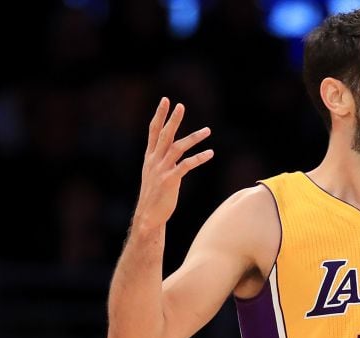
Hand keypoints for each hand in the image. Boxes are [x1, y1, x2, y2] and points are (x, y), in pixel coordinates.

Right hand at [133, 98, 212, 230]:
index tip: (165, 100)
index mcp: (150, 156)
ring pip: (177, 148)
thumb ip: (160, 158)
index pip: (153, 131)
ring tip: (208, 130)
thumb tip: (170, 148)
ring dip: (194, 138)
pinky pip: (186, 165)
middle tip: (180, 105)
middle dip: (172, 119)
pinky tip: (210, 153)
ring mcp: (162, 170)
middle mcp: (154, 160)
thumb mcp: (153, 173)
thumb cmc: (154, 194)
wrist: (148, 215)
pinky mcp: (170, 180)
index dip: (160, 115)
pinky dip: (199, 158)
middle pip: (164, 135)